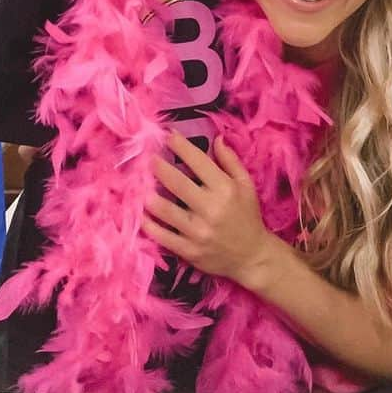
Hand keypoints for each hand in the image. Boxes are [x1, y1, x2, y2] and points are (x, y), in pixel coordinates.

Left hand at [144, 133, 274, 287]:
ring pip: (165, 211)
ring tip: (139, 187)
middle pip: (177, 183)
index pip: (199, 162)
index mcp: (225, 190)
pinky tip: (142, 215)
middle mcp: (211, 209)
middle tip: (148, 158)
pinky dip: (149, 225)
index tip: (168, 135)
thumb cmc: (247, 217)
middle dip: (159, 167)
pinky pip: (162, 236)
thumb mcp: (246, 185)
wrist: (252, 257)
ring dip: (149, 197)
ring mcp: (198, 232)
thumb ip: (231, 161)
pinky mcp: (189, 250)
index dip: (181, 146)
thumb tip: (217, 138)